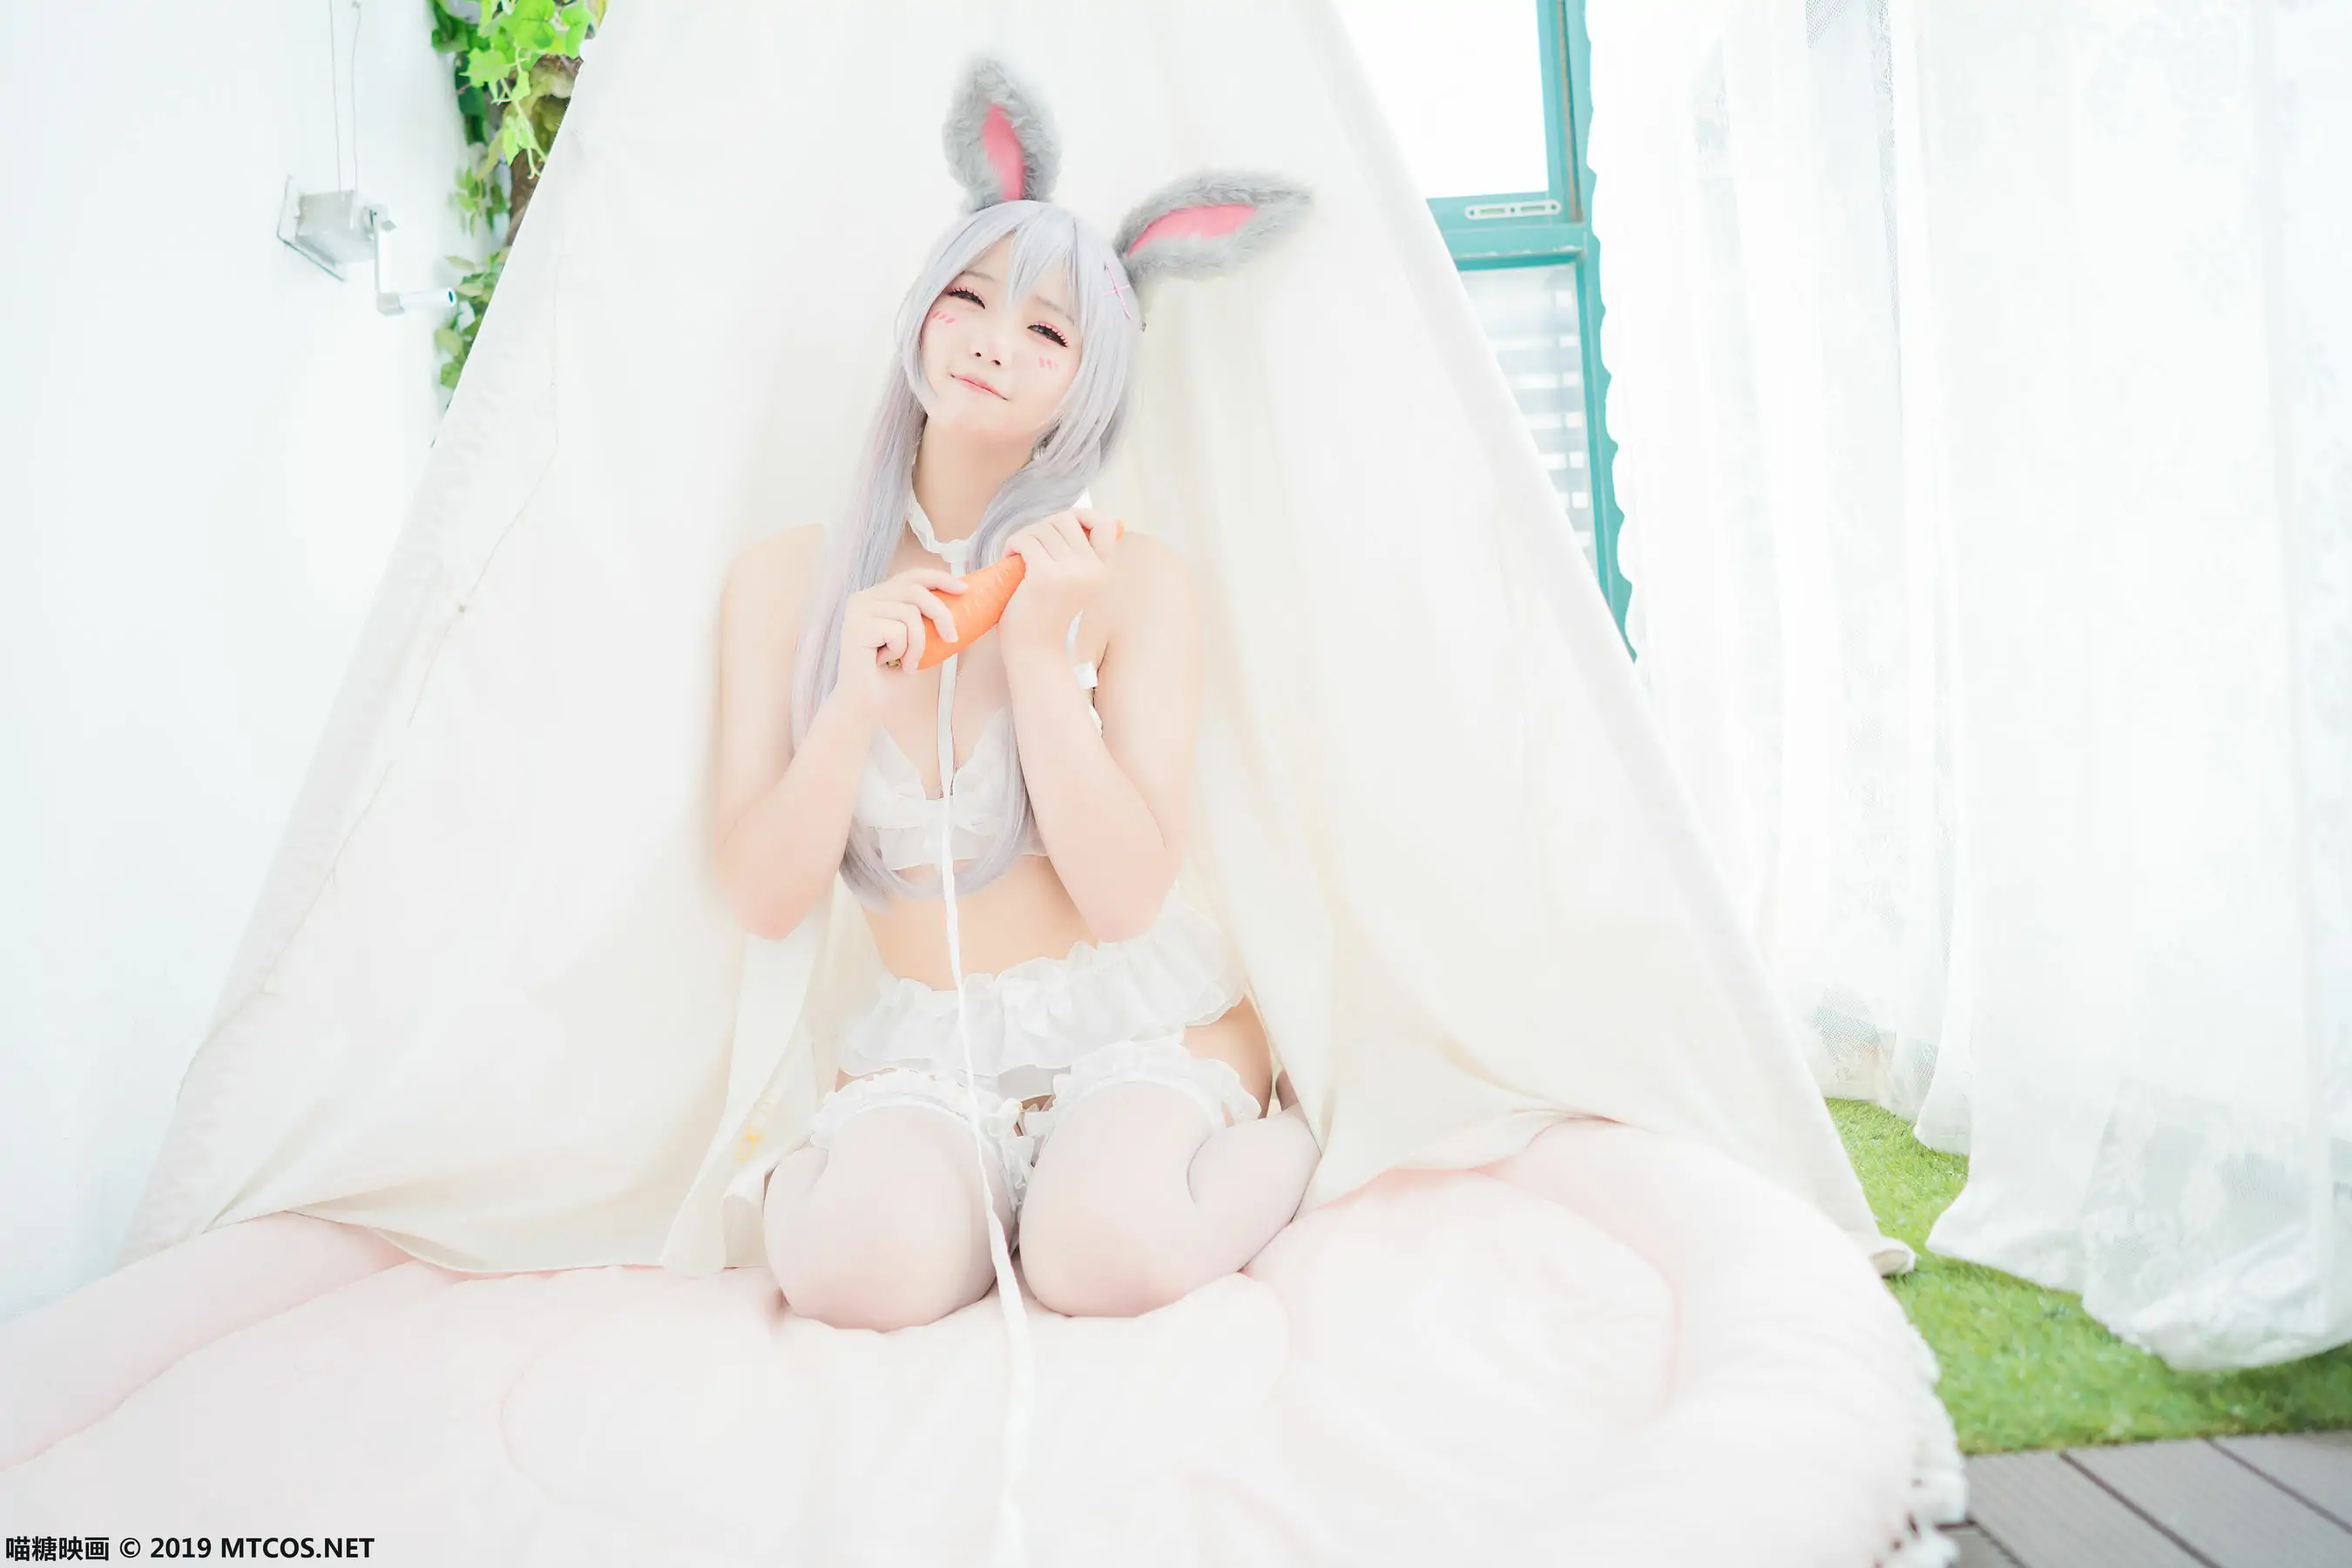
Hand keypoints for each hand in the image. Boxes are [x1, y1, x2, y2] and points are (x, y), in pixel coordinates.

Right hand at [829, 565, 965, 718]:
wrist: (866, 703)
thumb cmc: (890, 674)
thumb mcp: (914, 638)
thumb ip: (925, 617)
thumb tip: (960, 599)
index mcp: (876, 597)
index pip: (911, 576)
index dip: (939, 579)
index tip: (964, 589)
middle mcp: (863, 598)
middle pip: (915, 590)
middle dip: (940, 614)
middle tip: (951, 638)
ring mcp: (858, 610)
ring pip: (910, 614)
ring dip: (918, 644)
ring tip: (907, 662)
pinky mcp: (856, 626)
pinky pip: (898, 631)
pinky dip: (902, 652)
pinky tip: (888, 664)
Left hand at [996, 508, 1121, 655]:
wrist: (1035, 651)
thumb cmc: (1048, 616)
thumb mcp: (1076, 583)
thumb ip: (1081, 555)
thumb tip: (1081, 518)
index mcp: (1102, 571)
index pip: (1104, 524)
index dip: (1082, 516)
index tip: (1063, 527)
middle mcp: (1092, 569)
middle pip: (1065, 520)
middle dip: (1042, 527)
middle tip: (1030, 547)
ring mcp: (1070, 572)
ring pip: (1042, 528)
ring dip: (1024, 537)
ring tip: (1018, 556)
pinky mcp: (1045, 577)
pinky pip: (1025, 541)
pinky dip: (1012, 545)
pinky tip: (1009, 560)